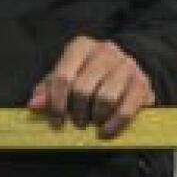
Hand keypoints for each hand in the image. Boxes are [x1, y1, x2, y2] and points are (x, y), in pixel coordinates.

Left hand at [26, 36, 154, 139]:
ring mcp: (126, 64)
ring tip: (93, 124)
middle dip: (78, 112)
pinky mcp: (142, 82)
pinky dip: (114, 124)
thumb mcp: (64, 80)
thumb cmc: (88, 78)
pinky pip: (126, 108)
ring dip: (96, 118)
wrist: (125, 75)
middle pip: (83, 89)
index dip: (57, 104)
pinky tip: (106, 131)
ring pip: (105, 98)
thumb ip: (47, 92)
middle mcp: (105, 50)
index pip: (62, 77)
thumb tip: (34, 105)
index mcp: (81, 46)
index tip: (57, 121)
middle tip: (78, 123)